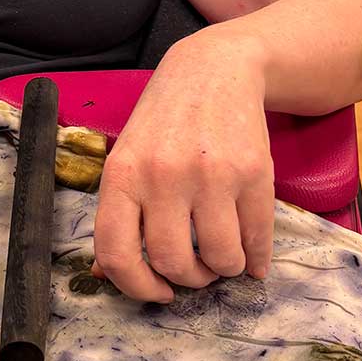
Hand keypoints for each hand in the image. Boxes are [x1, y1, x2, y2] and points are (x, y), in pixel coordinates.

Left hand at [92, 31, 274, 301]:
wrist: (216, 70)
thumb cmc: (165, 121)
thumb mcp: (128, 158)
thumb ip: (117, 213)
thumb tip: (105, 274)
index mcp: (123, 175)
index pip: (117, 253)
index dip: (137, 286)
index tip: (157, 290)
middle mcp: (163, 176)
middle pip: (173, 261)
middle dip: (189, 279)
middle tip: (196, 271)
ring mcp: (211, 174)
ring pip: (219, 257)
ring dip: (224, 269)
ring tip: (223, 256)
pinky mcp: (253, 173)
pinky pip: (256, 239)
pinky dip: (256, 259)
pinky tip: (252, 257)